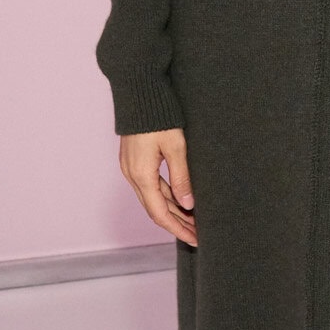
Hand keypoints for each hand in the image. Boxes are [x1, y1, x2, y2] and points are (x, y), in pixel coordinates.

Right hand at [119, 127, 196, 246]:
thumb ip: (182, 177)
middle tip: (198, 234)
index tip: (195, 239)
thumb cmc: (159, 116)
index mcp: (142, 175)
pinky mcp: (133, 161)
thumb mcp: (176, 146)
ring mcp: (130, 168)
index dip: (178, 229)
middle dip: (177, 224)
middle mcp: (132, 175)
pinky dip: (165, 197)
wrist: (138, 91)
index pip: (160, 214)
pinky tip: (180, 201)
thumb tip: (188, 205)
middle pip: (155, 209)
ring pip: (152, 198)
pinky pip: (149, 187)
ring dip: (172, 211)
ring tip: (193, 220)